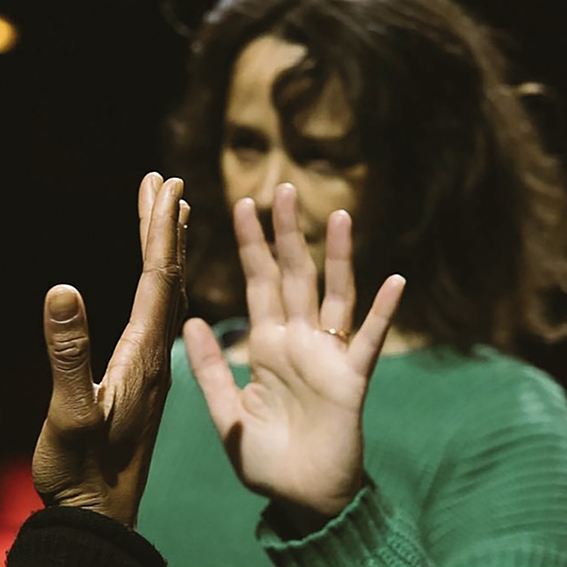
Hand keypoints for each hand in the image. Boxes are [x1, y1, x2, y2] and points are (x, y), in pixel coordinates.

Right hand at [33, 173, 188, 526]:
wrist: (104, 507)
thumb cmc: (83, 469)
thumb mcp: (70, 414)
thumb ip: (69, 355)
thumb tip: (63, 290)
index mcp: (145, 351)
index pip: (158, 277)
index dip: (162, 231)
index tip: (168, 188)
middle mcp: (158, 348)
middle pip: (168, 275)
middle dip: (166, 227)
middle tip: (166, 184)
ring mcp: (154, 359)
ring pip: (167, 292)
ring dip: (168, 250)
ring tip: (170, 215)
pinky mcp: (146, 370)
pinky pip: (160, 314)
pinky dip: (161, 283)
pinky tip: (158, 277)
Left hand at [185, 184, 403, 530]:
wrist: (301, 497)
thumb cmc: (265, 458)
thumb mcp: (226, 413)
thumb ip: (209, 368)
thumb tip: (191, 320)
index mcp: (265, 345)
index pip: (257, 284)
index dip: (251, 247)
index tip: (243, 207)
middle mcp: (297, 340)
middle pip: (294, 277)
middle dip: (288, 236)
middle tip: (284, 191)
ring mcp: (326, 356)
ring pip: (334, 295)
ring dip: (338, 258)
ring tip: (340, 217)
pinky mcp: (352, 379)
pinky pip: (369, 340)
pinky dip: (384, 312)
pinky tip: (395, 282)